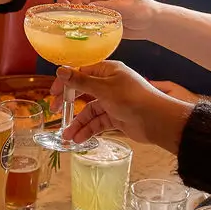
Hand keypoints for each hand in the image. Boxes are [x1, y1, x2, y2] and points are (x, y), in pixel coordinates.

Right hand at [55, 61, 192, 153]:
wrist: (158, 121)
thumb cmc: (132, 98)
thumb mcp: (103, 88)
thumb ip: (80, 81)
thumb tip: (60, 70)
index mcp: (108, 71)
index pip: (81, 72)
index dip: (65, 82)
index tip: (53, 93)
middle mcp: (109, 84)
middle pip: (83, 92)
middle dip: (69, 105)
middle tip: (54, 113)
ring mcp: (112, 102)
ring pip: (89, 111)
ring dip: (78, 123)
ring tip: (67, 137)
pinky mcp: (116, 117)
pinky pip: (97, 123)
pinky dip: (89, 130)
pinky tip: (79, 139)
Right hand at [56, 0, 157, 39]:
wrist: (151, 24)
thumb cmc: (143, 9)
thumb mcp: (127, 6)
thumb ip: (107, 6)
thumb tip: (86, 7)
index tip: (73, 7)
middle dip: (66, 4)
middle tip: (68, 17)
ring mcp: (94, 7)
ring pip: (73, 8)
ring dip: (69, 16)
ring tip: (70, 25)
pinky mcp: (95, 20)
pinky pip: (80, 20)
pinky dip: (76, 25)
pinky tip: (76, 31)